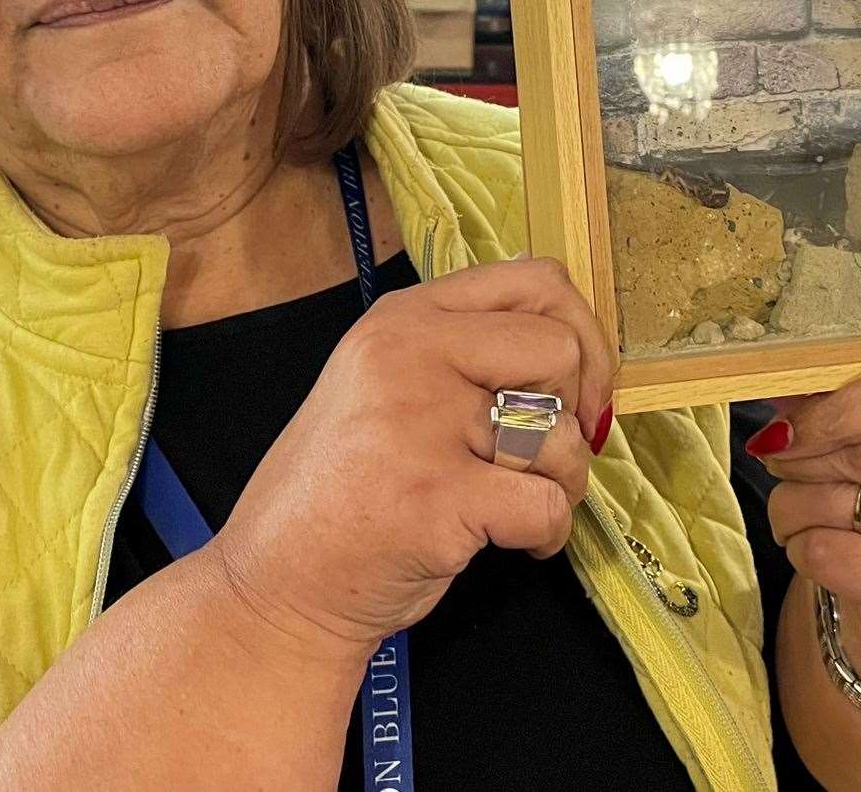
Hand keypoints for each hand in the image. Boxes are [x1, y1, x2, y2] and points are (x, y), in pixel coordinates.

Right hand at [210, 258, 614, 660]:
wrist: (279, 581)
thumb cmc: (343, 488)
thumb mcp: (382, 381)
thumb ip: (460, 349)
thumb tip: (571, 342)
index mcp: (403, 318)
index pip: (534, 279)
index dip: (582, 332)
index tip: (577, 386)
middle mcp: (409, 355)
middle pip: (559, 348)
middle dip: (575, 408)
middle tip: (545, 451)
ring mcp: (420, 425)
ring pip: (560, 434)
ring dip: (564, 482)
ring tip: (520, 505)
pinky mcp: (438, 498)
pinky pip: (548, 506)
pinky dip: (548, 535)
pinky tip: (514, 543)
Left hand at [753, 365, 860, 703]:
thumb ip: (854, 407)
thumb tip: (784, 397)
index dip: (835, 407)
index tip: (787, 424)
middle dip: (805, 457)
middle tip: (779, 461)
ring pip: (844, 504)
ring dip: (795, 504)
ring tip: (794, 508)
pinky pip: (834, 555)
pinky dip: (803, 548)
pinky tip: (811, 548)